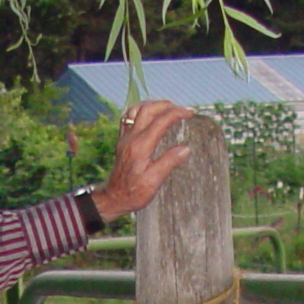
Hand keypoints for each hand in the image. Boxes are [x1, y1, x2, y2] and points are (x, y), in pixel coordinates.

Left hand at [91, 101, 193, 221]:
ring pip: (136, 110)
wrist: (113, 198)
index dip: (177, 113)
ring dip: (153, 105)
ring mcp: (125, 137)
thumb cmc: (134, 193)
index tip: (190, 113)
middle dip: (167, 105)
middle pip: (148, 109)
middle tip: (182, 109)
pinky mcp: (122, 140)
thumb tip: (186, 149)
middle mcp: (131, 138)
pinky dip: (141, 110)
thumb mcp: (153, 182)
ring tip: (168, 108)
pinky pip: (128, 116)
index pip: (161, 121)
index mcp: (141, 146)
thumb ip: (169, 162)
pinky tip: (150, 114)